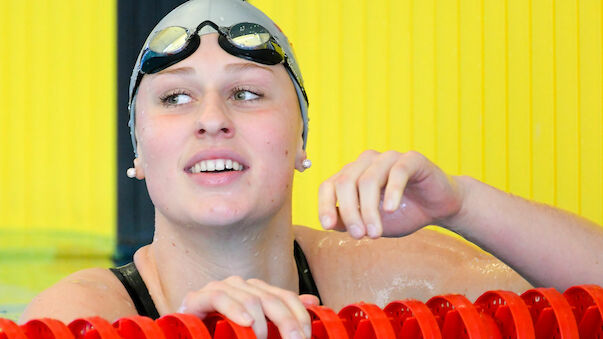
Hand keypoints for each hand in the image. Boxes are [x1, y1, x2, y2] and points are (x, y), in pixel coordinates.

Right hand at [178, 276, 318, 338]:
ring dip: (261, 325)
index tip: (306, 337)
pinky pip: (219, 296)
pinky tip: (245, 324)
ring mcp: (218, 288)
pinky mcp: (197, 297)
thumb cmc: (222, 334)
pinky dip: (235, 310)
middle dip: (287, 322)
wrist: (186, 335)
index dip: (299, 315)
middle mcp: (240, 285)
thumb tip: (313, 302)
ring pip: (250, 298)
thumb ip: (283, 315)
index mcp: (256, 291)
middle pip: (271, 298)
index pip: (286, 297)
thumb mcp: (258, 328)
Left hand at [318, 150, 463, 237]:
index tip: (328, 227)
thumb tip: (330, 223)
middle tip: (358, 236)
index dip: (325, 205)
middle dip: (349, 212)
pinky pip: (397, 171)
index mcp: (352, 175)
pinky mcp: (412, 159)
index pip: (329, 185)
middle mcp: (366, 163)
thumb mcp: (371, 223)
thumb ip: (349, 221)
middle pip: (346, 183)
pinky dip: (392, 191)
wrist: (438, 208)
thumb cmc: (403, 213)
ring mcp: (388, 158)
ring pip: (368, 179)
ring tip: (375, 232)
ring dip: (368, 209)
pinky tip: (391, 209)